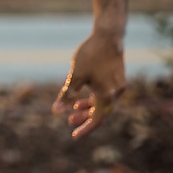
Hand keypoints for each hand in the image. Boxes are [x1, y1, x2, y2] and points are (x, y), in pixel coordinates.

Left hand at [53, 0, 126, 138]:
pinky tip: (80, 98)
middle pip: (101, 112)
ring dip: (88, 109)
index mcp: (108, 95)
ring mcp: (117, 86)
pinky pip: (105, 95)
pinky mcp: (116, 79)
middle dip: (85, 119)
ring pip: (103, 103)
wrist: (108, 36)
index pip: (98, 119)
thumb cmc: (90, 55)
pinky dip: (93, 99)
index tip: (74, 136)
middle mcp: (116, 93)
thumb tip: (56, 111)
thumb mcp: (75, 76)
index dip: (86, 128)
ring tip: (72, 112)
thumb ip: (67, 94)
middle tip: (69, 122)